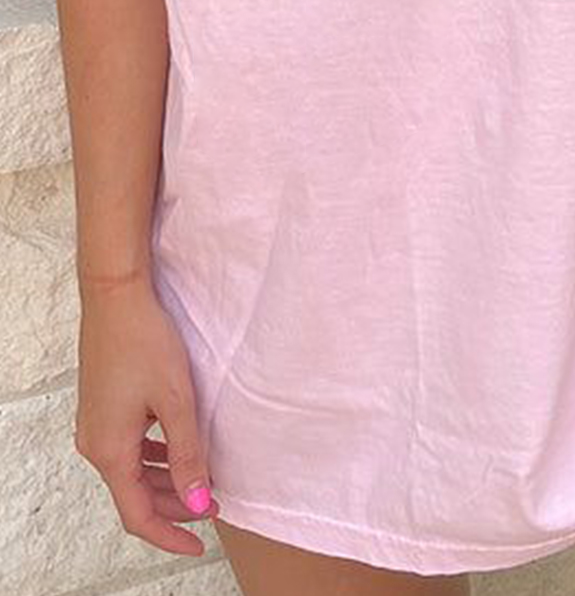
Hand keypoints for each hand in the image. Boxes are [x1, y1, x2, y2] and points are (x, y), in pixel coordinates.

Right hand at [75, 274, 217, 554]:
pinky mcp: (101, 408)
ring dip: (164, 481)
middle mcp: (95, 445)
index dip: (169, 535)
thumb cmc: (146, 342)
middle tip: (212, 505)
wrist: (115, 297)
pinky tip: (177, 447)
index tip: (199, 544)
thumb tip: (197, 501)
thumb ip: (188, 453)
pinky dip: (152, 457)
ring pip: (131, 471)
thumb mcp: (176, 400)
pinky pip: (126, 448)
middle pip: (134, 494)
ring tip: (201, 480)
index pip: (138, 515)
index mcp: (110, 451)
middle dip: (173, 506)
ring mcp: (94, 426)